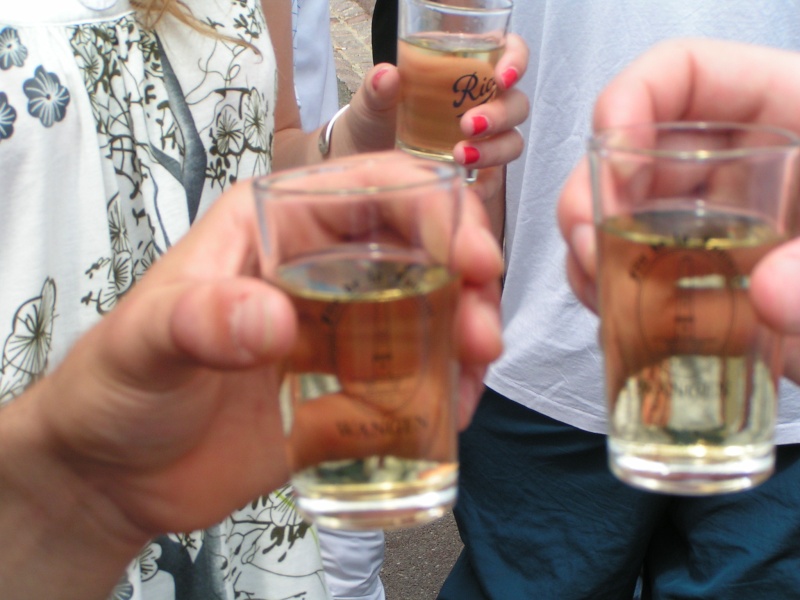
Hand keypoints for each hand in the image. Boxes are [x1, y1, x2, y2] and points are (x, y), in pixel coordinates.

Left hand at [5, 152, 501, 538]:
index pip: (373, 190)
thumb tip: (275, 321)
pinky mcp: (342, 391)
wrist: (112, 475)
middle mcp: (318, 271)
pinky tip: (449, 415)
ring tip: (474, 380)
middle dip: (468, 282)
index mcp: (278, 228)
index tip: (475, 260)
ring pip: (425, 315)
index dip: (436, 210)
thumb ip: (199, 321)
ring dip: (464, 338)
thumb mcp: (145, 341)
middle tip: (482, 337)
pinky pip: (408, 383)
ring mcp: (335, 333)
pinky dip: (440, 393)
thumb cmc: (115, 386)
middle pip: (419, 251)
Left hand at [343, 34, 529, 182]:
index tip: (502, 77)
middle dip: (500, 114)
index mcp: (466, 71)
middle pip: (516, 103)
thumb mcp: (371, 104)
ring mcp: (484, 141)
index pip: (508, 52)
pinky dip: (485, 186)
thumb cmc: (374, 123)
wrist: (365, 164)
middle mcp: (483, 104)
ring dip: (495, 149)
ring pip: (512, 141)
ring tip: (460, 156)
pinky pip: (495, 181)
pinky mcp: (478, 175)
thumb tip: (387, 75)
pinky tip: (467, 189)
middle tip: (468, 125)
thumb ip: (377, 89)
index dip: (516, 60)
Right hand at [556, 38, 799, 384]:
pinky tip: (618, 317)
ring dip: (592, 250)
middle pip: (633, 151)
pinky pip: (638, 276)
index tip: (615, 165)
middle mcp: (737, 167)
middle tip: (591, 244)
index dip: (630, 102)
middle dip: (592, 194)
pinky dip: (613, 296)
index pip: (684, 75)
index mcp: (787, 116)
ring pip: (621, 217)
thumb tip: (766, 294)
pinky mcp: (706, 284)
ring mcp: (716, 227)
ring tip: (600, 291)